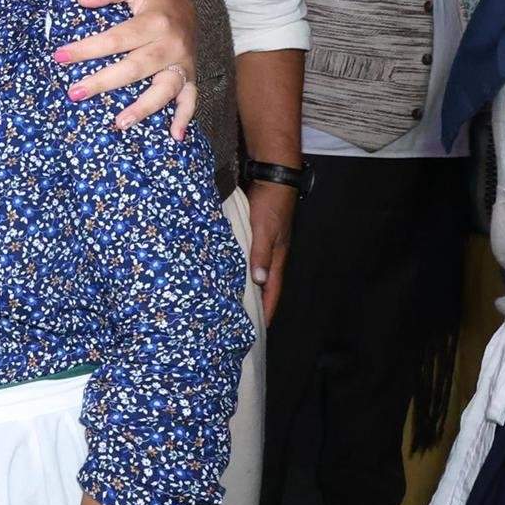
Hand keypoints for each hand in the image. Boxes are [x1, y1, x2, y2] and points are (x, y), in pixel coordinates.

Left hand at [61, 0, 198, 137]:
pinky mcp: (190, 76)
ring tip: (119, 123)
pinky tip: (175, 136)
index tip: (60, 56)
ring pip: (164, 90)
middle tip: (75, 93)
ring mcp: (182, 64)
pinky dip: (184, 118)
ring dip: (143, 108)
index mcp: (154, 22)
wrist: (189, 4)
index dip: (87, 48)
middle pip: (135, 68)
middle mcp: (170, 45)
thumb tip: (81, 0)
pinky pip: (191, 99)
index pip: (116, 39)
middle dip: (104, 82)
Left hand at [244, 180, 296, 323]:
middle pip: (264, 284)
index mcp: (277, 257)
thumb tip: (258, 280)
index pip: (273, 290)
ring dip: (246, 287)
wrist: (273, 176)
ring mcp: (263, 243)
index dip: (267, 309)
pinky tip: (228, 272)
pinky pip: (246, 257)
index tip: (259, 328)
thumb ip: (260, 253)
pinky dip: (239, 268)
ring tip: (233, 302)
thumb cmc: (270, 204)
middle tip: (243, 321)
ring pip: (254, 271)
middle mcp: (271, 254)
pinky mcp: (254, 233)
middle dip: (256, 303)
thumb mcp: (265, 229)